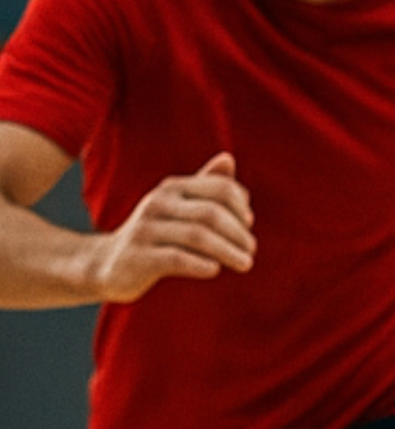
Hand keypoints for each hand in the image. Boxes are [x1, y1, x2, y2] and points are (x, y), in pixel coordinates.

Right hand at [90, 152, 254, 301]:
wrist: (109, 263)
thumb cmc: (156, 233)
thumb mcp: (179, 206)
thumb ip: (206, 186)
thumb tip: (228, 158)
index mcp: (172, 188)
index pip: (219, 188)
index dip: (240, 206)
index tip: (248, 224)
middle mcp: (158, 203)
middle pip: (211, 214)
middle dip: (238, 233)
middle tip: (250, 250)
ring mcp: (146, 230)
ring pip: (197, 236)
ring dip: (228, 251)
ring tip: (245, 263)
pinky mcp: (139, 258)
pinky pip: (176, 258)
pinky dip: (201, 264)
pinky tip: (215, 269)